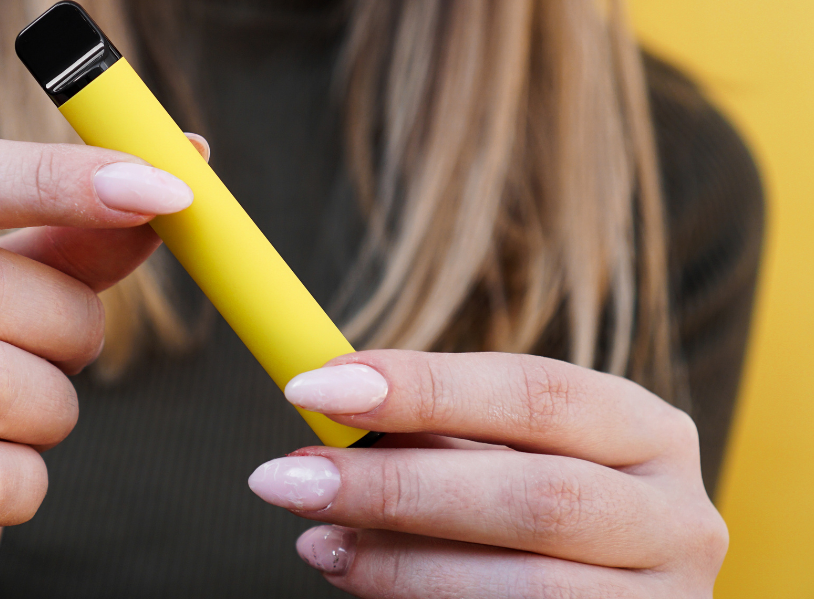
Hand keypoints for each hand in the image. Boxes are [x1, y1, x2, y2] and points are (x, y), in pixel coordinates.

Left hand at [248, 351, 726, 597]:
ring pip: (527, 590)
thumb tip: (324, 402)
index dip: (422, 388)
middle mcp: (677, 518)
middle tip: (288, 479)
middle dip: (397, 488)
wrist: (600, 593)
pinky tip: (362, 583)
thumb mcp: (505, 455)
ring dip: (400, 567)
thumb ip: (437, 432)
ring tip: (316, 544)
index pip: (534, 393)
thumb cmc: (532, 508)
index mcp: (648, 432)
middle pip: (536, 498)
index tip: (313, 388)